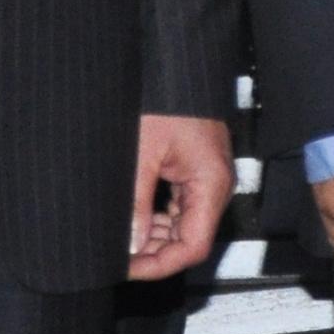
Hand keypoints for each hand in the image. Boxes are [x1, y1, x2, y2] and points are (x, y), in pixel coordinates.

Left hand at [126, 113, 235, 281]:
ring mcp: (206, 178)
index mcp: (210, 184)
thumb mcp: (142, 154)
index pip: (193, 247)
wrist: (176, 66)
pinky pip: (181, 207)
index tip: (128, 268)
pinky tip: (135, 220)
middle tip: (119, 257)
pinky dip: (158, 219)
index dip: (159, 265)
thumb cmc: (166, 99)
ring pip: (185, 226)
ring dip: (155, 238)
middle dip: (154, 253)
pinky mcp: (195, 170)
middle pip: (190, 240)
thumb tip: (131, 243)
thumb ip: (137, 203)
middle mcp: (215, 185)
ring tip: (123, 241)